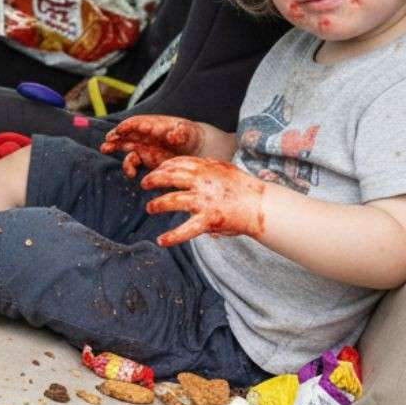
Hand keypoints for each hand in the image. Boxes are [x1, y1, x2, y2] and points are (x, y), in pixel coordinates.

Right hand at [100, 115, 208, 177]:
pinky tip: (131, 174)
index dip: (129, 125)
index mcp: (153, 124)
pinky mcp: (145, 158)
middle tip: (108, 139)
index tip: (121, 129)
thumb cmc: (189, 136)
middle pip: (126, 132)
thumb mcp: (187, 133)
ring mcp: (143, 146)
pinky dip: (129, 167)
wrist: (193, 148)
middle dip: (116, 135)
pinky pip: (132, 162)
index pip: (137, 122)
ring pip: (125, 145)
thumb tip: (172, 135)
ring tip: (105, 148)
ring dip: (114, 146)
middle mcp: (145, 134)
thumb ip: (180, 133)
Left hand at [140, 156, 267, 245]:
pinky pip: (185, 230)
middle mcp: (202, 182)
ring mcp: (203, 201)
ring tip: (149, 208)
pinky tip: (161, 241)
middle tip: (144, 183)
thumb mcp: (226, 170)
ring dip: (157, 204)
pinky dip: (171, 237)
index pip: (178, 163)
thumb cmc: (246, 188)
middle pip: (170, 177)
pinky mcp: (208, 219)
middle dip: (154, 179)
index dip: (164, 166)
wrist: (261, 205)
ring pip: (172, 200)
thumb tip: (197, 166)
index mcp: (206, 168)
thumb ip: (210, 167)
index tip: (158, 170)